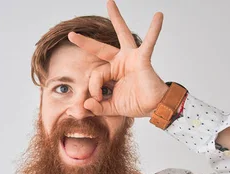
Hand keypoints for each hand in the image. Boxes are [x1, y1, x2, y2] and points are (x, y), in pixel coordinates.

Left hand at [67, 0, 169, 117]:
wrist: (154, 108)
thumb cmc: (136, 104)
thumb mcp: (111, 107)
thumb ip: (98, 107)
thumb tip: (85, 105)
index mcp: (112, 72)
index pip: (95, 75)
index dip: (93, 87)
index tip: (98, 99)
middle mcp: (120, 62)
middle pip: (100, 49)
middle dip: (85, 42)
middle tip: (71, 34)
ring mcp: (131, 58)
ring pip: (121, 35)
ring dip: (116, 17)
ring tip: (109, 3)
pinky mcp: (142, 59)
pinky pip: (149, 42)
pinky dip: (154, 30)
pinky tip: (158, 16)